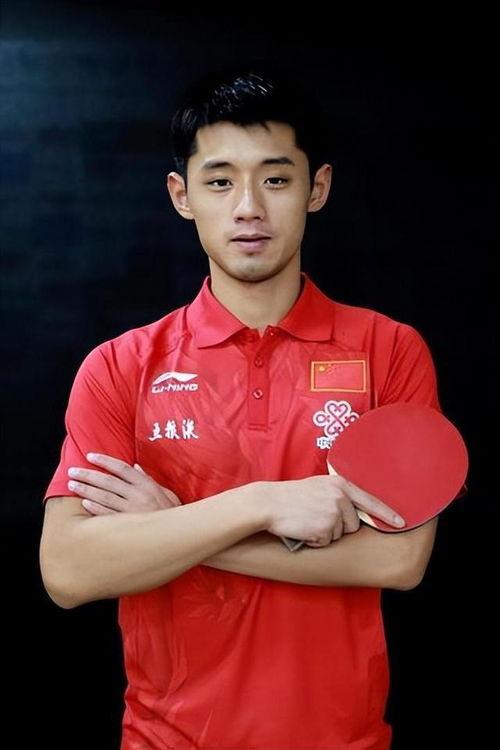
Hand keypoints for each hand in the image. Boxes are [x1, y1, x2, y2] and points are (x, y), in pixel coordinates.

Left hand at [67, 453, 180, 515]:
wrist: (179, 534)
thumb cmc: (172, 512)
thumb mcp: (165, 491)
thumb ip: (148, 479)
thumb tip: (135, 466)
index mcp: (146, 485)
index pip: (122, 468)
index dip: (105, 461)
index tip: (90, 456)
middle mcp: (138, 495)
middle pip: (108, 481)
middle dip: (88, 475)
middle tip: (72, 471)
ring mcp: (132, 511)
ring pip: (105, 497)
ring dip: (86, 490)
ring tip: (72, 485)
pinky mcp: (128, 525)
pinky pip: (108, 515)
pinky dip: (95, 508)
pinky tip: (84, 503)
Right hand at [262, 474, 405, 546]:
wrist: (268, 503)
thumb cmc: (290, 496)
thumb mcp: (318, 487)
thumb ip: (337, 495)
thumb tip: (353, 511)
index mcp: (339, 484)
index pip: (370, 500)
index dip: (387, 514)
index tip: (401, 522)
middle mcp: (340, 498)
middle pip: (352, 524)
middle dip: (337, 526)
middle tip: (315, 517)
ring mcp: (333, 513)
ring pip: (339, 534)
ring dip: (324, 533)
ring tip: (307, 521)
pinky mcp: (324, 529)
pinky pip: (326, 542)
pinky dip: (315, 540)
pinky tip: (303, 529)